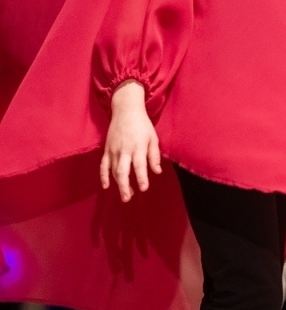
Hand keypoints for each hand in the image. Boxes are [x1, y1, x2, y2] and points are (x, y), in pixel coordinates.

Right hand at [101, 81, 160, 201]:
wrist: (126, 111)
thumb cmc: (143, 125)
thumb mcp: (153, 138)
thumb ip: (154, 155)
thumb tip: (157, 172)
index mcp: (138, 146)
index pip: (139, 165)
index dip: (141, 177)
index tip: (144, 188)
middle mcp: (124, 150)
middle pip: (122, 171)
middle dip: (125, 186)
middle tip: (128, 198)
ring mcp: (113, 150)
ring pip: (113, 171)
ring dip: (118, 184)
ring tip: (126, 195)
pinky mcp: (107, 150)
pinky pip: (103, 165)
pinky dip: (103, 176)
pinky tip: (106, 186)